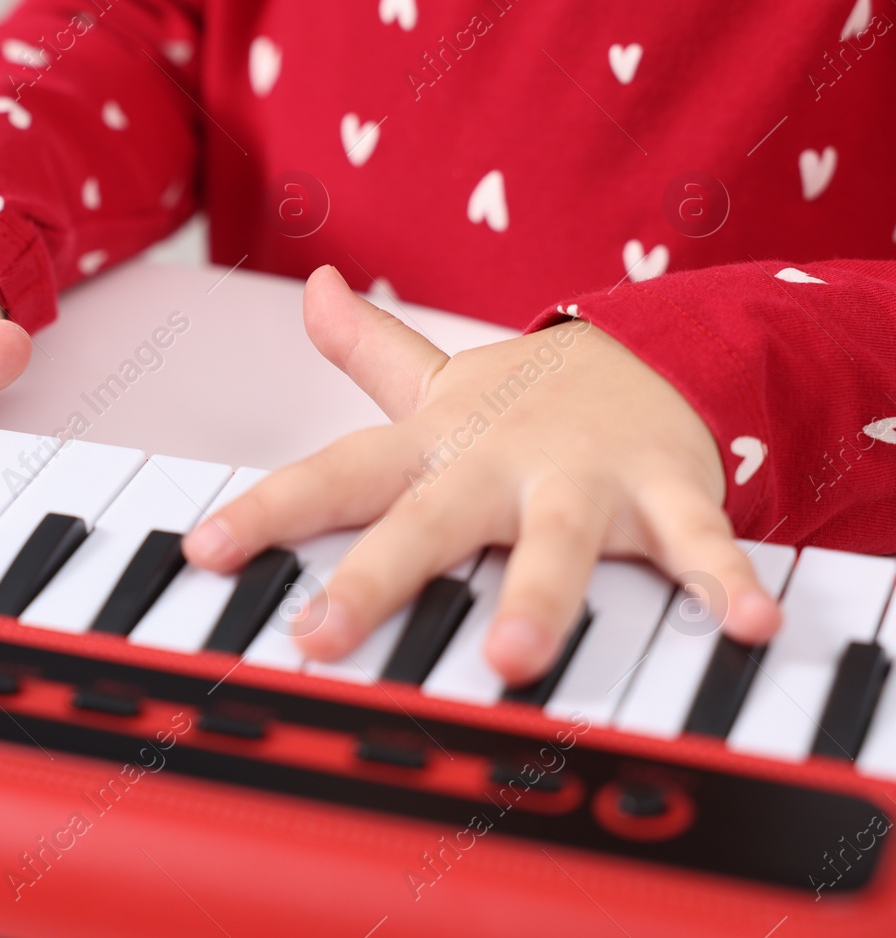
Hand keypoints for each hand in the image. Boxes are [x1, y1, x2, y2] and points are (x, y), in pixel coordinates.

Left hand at [181, 265, 781, 684]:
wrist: (648, 360)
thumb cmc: (522, 402)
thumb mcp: (437, 384)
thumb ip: (369, 352)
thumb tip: (315, 289)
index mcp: (433, 446)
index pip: (334, 477)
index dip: (267, 511)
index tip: (204, 553)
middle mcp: (496, 463)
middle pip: (426, 520)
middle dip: (375, 576)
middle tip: (321, 635)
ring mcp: (582, 478)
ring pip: (557, 542)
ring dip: (535, 598)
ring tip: (511, 659)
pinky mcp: (665, 492)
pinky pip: (695, 542)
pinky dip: (721, 579)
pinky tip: (743, 620)